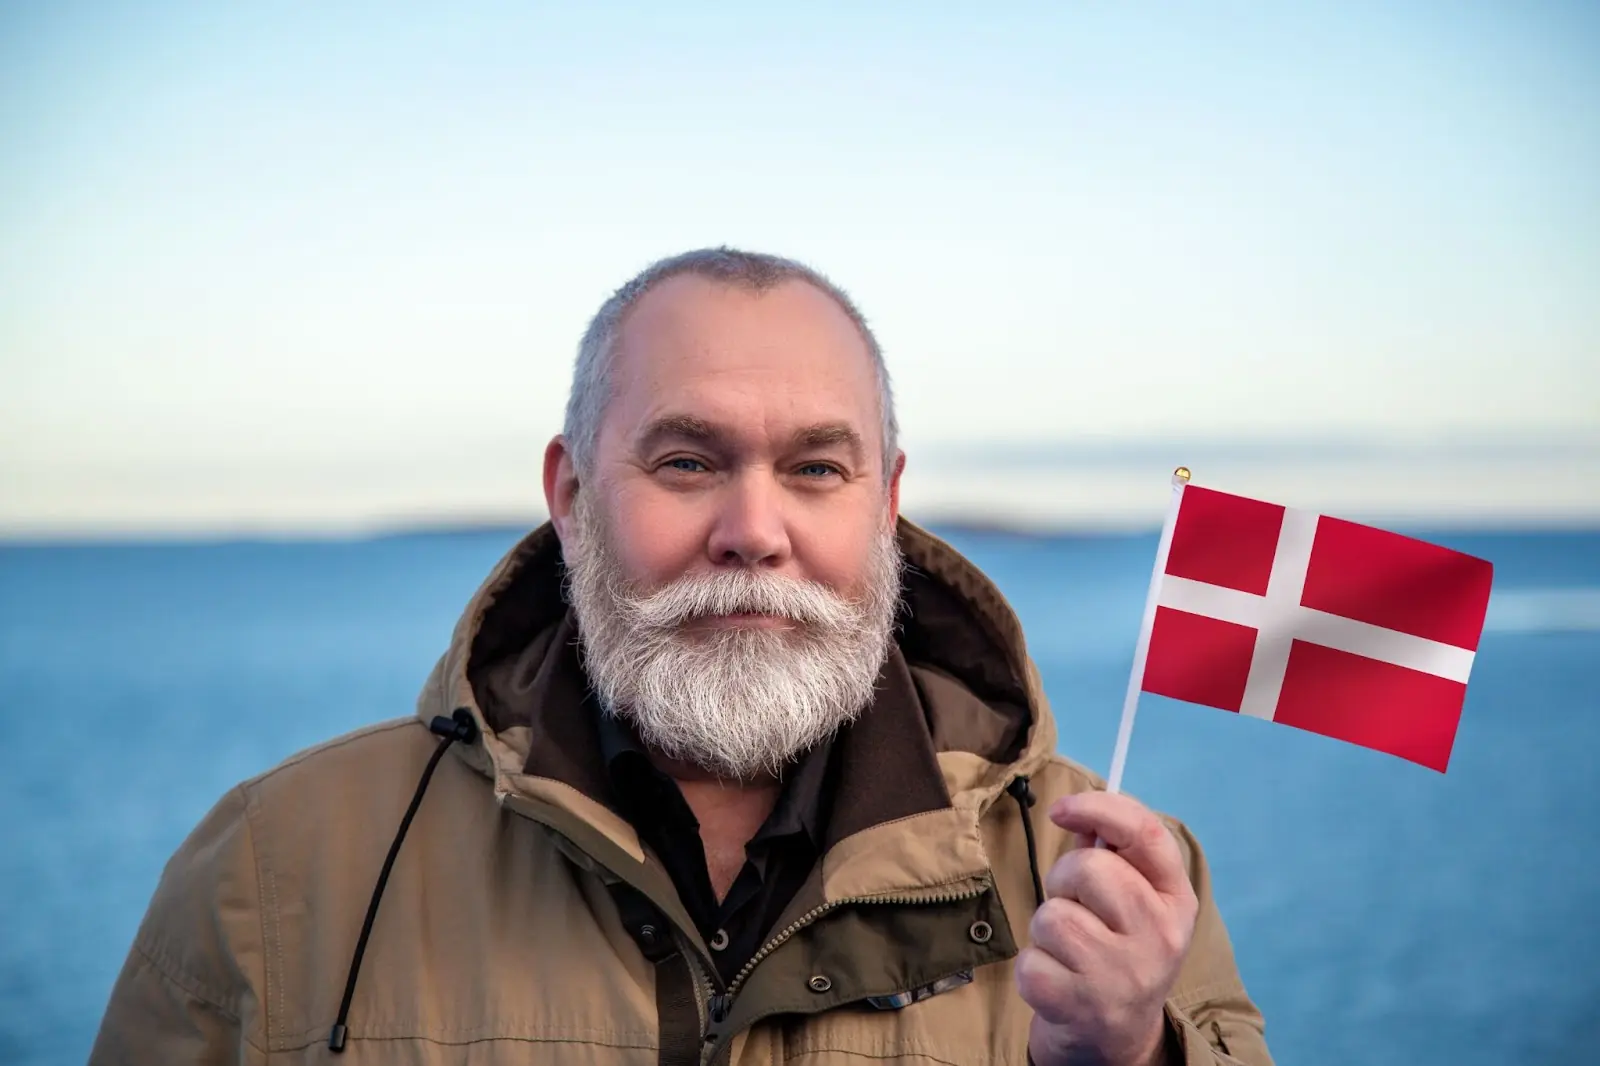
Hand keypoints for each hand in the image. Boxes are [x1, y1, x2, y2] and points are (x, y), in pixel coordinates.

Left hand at [1014, 791, 1197, 1065]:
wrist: (1117, 1037)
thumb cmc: (1116, 949)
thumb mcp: (1131, 901)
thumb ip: (1109, 853)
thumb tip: (1077, 811)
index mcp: (1176, 899)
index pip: (1146, 833)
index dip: (1099, 808)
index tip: (1061, 809)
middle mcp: (1160, 936)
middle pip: (1090, 867)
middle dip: (1064, 878)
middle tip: (1071, 903)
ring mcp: (1123, 974)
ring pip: (1052, 915)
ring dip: (1046, 926)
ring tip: (1067, 948)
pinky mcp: (1082, 1005)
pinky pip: (1030, 960)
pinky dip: (1032, 967)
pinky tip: (1058, 979)